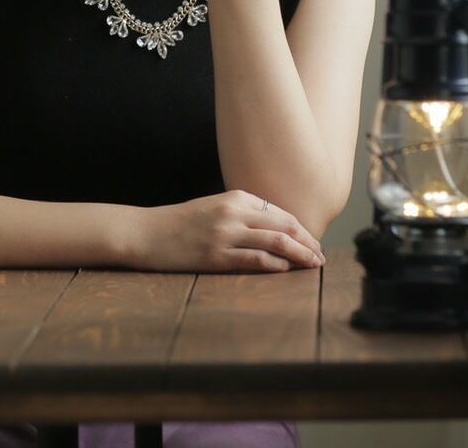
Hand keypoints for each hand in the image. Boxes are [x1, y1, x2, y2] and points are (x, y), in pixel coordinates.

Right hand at [126, 189, 324, 272]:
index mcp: (235, 197)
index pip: (281, 213)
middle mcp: (233, 212)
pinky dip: (275, 265)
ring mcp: (225, 234)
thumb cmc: (180, 223)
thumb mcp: (214, 208)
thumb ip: (242, 215)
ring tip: (313, 266)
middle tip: (321, 257)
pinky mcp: (216, 256)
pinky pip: (255, 260)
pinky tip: (285, 271)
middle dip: (308, 242)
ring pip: (276, 243)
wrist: (146, 232)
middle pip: (285, 226)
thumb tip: (274, 231)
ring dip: (300, 255)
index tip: (313, 243)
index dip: (302, 230)